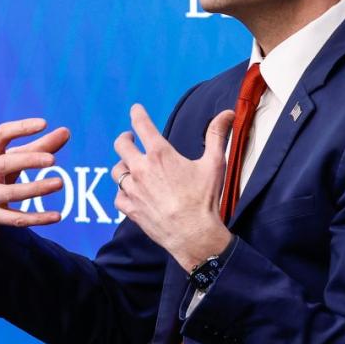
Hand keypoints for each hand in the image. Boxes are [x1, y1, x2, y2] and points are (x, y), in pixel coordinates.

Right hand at [0, 118, 70, 260]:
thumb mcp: (8, 160)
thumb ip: (37, 147)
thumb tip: (66, 131)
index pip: (1, 134)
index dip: (21, 128)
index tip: (44, 124)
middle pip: (5, 164)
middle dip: (29, 161)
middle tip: (53, 159)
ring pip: (12, 193)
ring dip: (36, 188)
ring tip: (59, 183)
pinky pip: (15, 219)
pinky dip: (36, 218)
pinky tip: (57, 216)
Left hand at [112, 104, 235, 268]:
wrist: (194, 234)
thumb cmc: (204, 199)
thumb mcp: (214, 163)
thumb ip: (217, 135)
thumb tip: (227, 113)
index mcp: (160, 154)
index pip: (142, 125)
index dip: (137, 113)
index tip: (135, 109)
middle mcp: (142, 169)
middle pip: (121, 146)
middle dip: (125, 138)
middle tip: (129, 138)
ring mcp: (133, 190)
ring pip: (117, 171)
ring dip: (123, 166)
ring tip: (130, 166)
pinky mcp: (130, 209)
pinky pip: (118, 196)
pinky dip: (122, 192)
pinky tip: (129, 192)